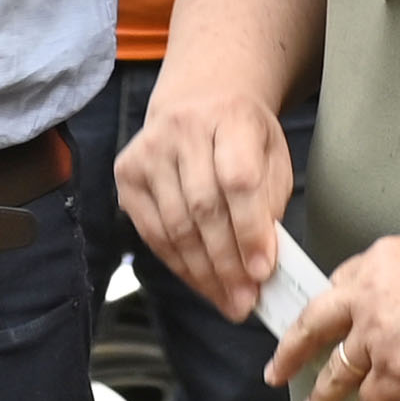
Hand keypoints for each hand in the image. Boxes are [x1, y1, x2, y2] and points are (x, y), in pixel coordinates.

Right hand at [116, 86, 295, 322]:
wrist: (199, 99)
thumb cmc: (243, 136)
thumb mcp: (272, 157)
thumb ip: (269, 203)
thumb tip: (263, 263)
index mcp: (230, 117)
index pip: (238, 181)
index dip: (249, 230)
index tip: (263, 271)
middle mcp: (182, 129)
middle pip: (203, 208)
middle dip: (227, 263)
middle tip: (246, 300)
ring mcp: (148, 150)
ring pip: (175, 224)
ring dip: (203, 271)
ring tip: (227, 299)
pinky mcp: (127, 171)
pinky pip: (151, 230)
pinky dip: (177, 262)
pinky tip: (200, 282)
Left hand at [270, 236, 399, 400]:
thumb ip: (399, 290)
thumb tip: (380, 324)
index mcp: (381, 260)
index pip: (338, 287)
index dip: (326, 312)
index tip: (313, 325)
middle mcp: (370, 295)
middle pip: (315, 324)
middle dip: (291, 349)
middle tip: (276, 369)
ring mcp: (380, 337)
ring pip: (340, 370)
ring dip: (325, 393)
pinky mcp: (397, 374)